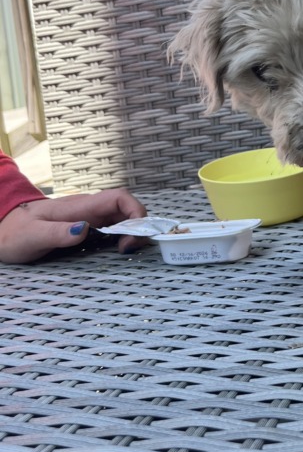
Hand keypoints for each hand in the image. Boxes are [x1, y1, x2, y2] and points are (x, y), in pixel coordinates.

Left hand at [0, 189, 146, 263]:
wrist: (3, 230)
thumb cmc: (14, 233)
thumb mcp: (32, 236)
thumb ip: (57, 233)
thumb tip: (85, 229)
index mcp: (80, 206)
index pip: (120, 198)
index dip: (136, 214)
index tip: (130, 240)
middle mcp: (90, 209)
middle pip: (128, 209)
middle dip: (139, 227)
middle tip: (129, 251)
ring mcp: (90, 217)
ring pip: (123, 218)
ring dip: (133, 233)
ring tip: (126, 252)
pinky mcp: (88, 227)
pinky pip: (114, 228)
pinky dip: (123, 238)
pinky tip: (118, 252)